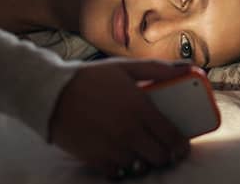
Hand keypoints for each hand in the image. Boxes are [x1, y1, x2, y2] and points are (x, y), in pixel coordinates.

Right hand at [49, 58, 192, 178]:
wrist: (51, 92)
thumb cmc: (90, 77)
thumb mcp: (126, 67)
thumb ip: (159, 69)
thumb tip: (188, 67)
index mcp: (140, 108)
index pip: (172, 137)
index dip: (181, 145)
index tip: (182, 146)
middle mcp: (130, 131)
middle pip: (160, 156)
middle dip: (166, 155)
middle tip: (163, 149)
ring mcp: (113, 147)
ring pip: (141, 166)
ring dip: (145, 160)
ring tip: (141, 151)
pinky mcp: (96, 159)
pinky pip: (120, 172)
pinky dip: (124, 167)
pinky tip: (121, 155)